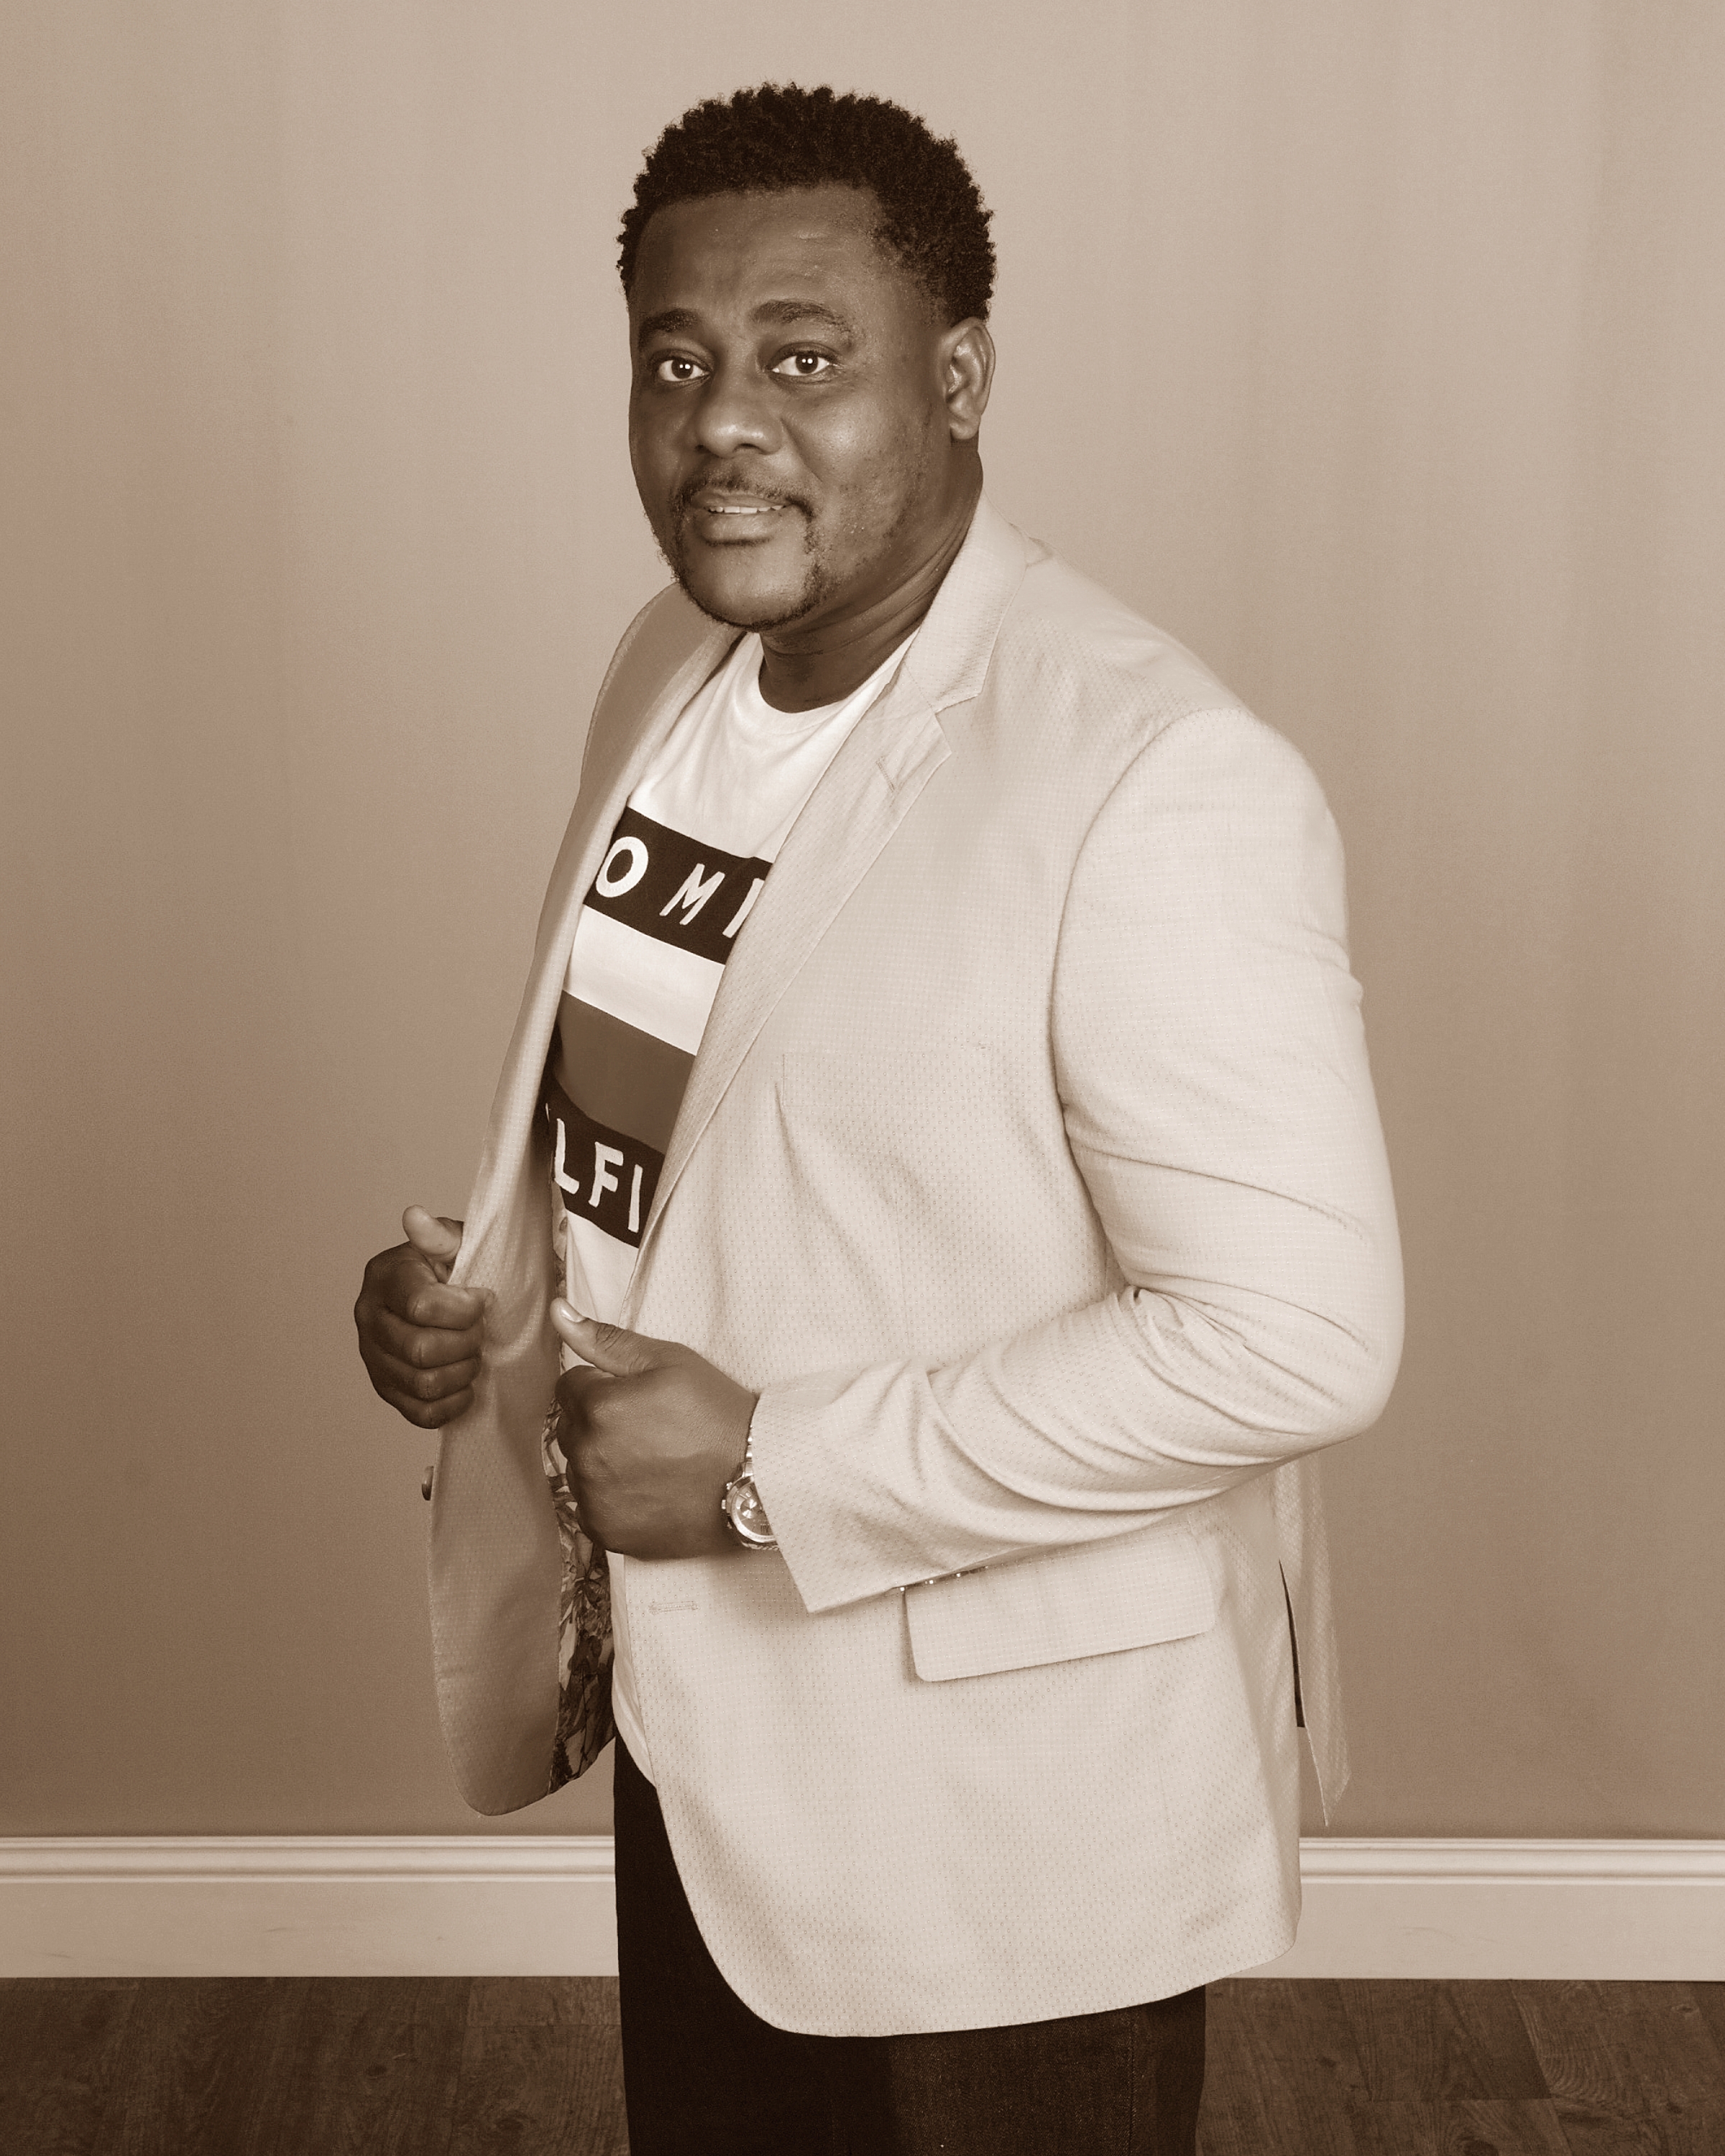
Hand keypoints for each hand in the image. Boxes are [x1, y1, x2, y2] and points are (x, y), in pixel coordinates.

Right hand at [354, 1207, 485, 1427]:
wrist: (445, 1295)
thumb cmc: (453, 1268)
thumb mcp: (454, 1243)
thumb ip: (439, 1235)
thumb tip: (414, 1216)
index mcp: (385, 1278)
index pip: (422, 1307)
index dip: (464, 1310)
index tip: (483, 1301)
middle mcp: (370, 1318)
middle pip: (421, 1351)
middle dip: (465, 1344)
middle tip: (481, 1332)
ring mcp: (374, 1357)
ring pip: (423, 1384)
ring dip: (462, 1373)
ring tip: (473, 1354)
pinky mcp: (386, 1388)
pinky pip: (420, 1412)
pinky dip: (451, 1404)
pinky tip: (464, 1384)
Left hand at [550, 1300, 757, 1559]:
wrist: (754, 1482)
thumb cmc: (717, 1414)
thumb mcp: (670, 1362)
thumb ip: (608, 1340)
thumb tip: (557, 1312)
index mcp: (598, 1407)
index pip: (570, 1384)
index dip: (603, 1385)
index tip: (638, 1397)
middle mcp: (586, 1455)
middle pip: (570, 1426)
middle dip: (597, 1421)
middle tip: (648, 1427)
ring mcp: (594, 1497)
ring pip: (577, 1466)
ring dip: (600, 1459)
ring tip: (650, 1459)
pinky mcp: (605, 1531)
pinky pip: (589, 1504)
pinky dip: (609, 1496)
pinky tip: (647, 1488)